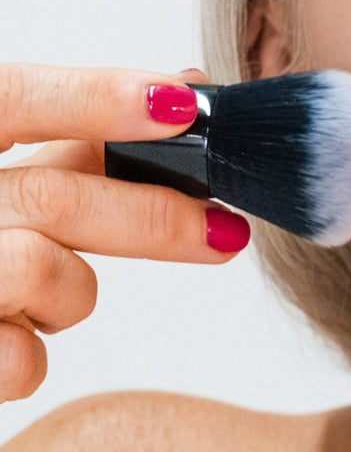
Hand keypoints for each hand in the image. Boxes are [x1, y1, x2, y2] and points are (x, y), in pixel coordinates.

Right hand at [0, 63, 250, 402]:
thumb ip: (75, 132)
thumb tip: (185, 92)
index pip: (11, 96)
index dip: (96, 97)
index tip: (184, 105)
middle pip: (51, 195)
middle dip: (155, 217)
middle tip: (227, 232)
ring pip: (39, 270)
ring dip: (74, 292)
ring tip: (56, 298)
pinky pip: (15, 359)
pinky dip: (32, 354)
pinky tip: (12, 339)